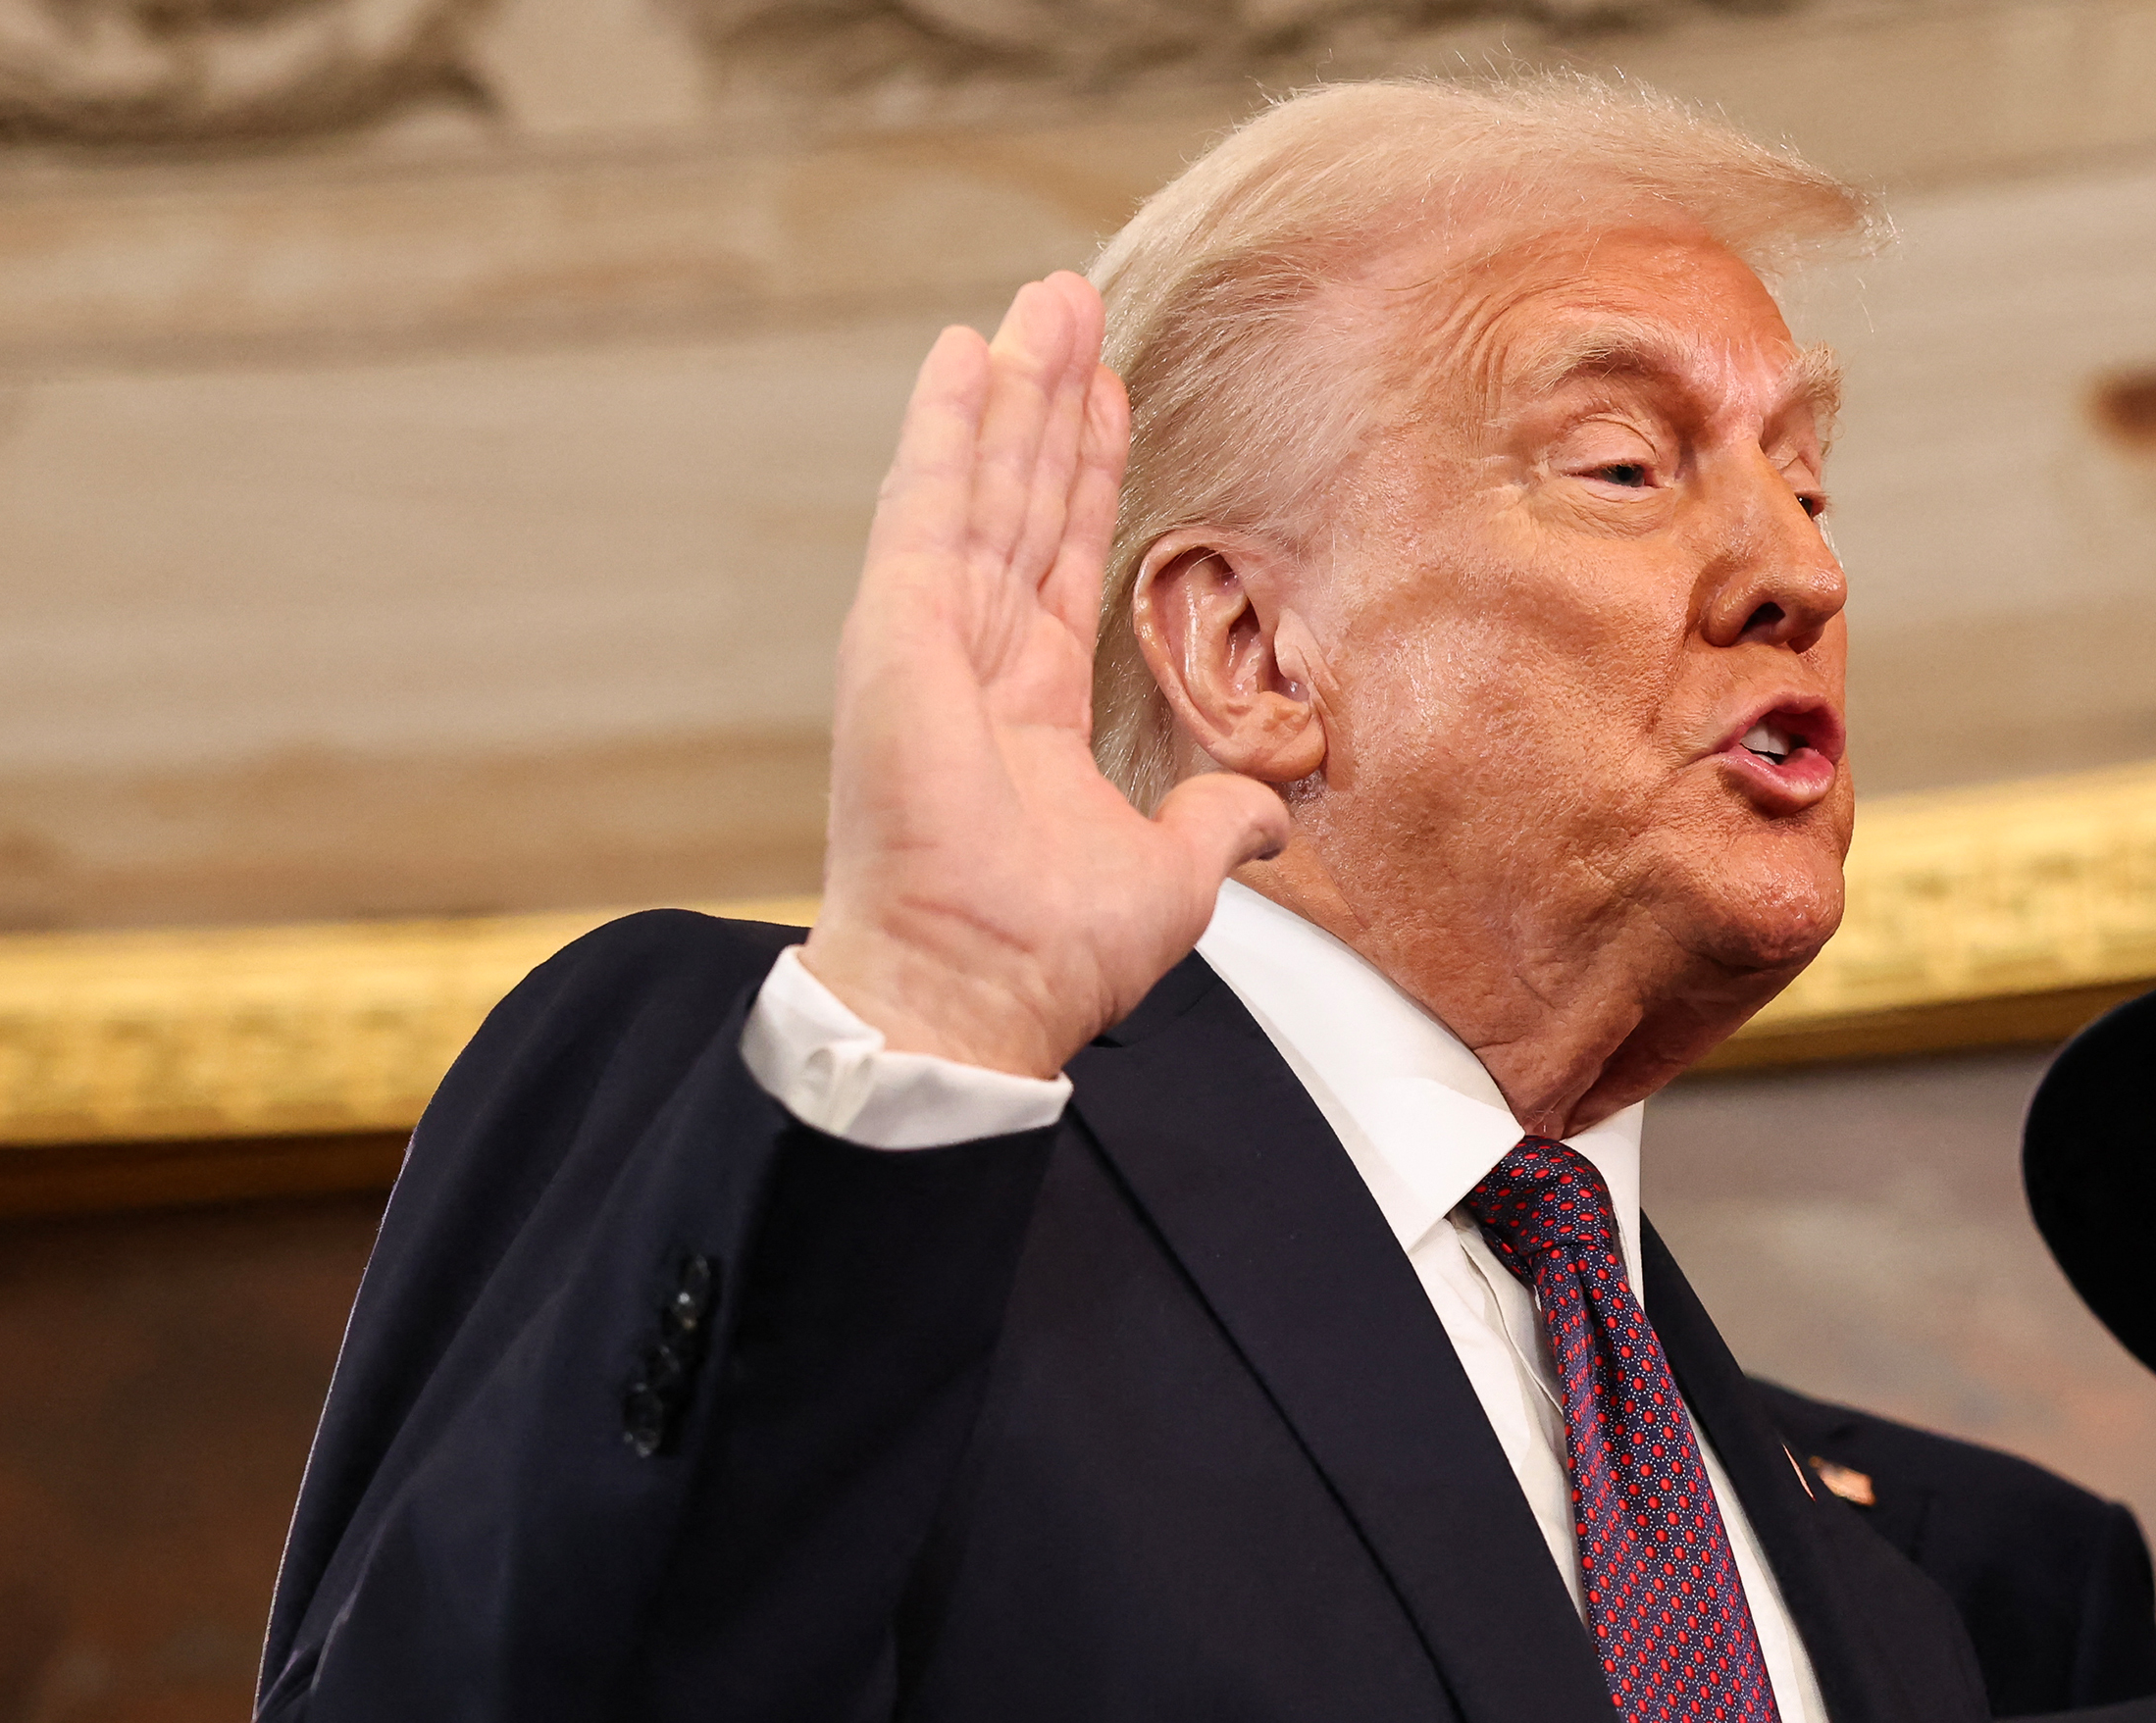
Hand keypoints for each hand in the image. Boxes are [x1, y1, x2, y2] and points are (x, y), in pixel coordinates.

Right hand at [807, 272, 1289, 1074]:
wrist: (977, 991)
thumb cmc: (1045, 956)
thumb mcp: (1170, 877)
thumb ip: (1211, 823)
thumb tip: (1258, 815)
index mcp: (1026, 708)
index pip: (1060, 557)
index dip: (1087, 473)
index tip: (1109, 398)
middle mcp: (971, 659)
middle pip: (1020, 498)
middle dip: (1050, 400)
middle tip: (1071, 304)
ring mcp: (926, 638)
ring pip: (981, 481)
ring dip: (1012, 387)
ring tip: (1041, 299)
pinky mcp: (897, 631)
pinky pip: (928, 505)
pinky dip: (946, 426)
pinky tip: (965, 352)